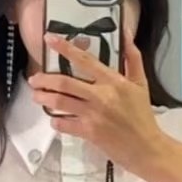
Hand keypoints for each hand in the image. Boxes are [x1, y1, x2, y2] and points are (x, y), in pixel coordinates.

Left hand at [27, 28, 165, 168]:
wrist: (146, 148)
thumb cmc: (142, 115)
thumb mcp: (140, 83)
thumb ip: (132, 58)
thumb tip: (127, 34)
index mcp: (113, 81)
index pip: (85, 60)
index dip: (64, 48)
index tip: (49, 39)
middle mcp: (100, 96)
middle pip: (65, 83)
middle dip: (45, 79)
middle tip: (34, 78)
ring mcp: (93, 115)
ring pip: (60, 102)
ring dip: (44, 98)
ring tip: (36, 95)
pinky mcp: (88, 133)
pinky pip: (64, 124)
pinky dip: (56, 120)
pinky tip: (54, 118)